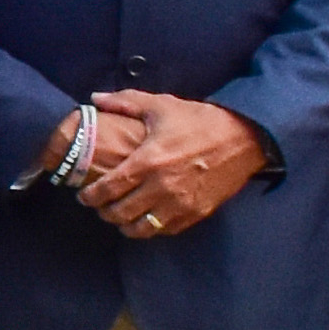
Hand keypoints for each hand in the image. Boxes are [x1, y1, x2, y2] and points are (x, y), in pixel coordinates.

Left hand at [78, 92, 268, 238]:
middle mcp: (161, 187)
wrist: (245, 137)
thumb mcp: (160, 105)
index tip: (83, 194)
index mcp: (147, 161)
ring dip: (125, 224)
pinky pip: (165, 230)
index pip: (107, 189)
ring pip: (141, 228)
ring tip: (120, 216)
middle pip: (120, 213)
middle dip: (104, 211)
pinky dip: (151, 228)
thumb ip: (124, 102)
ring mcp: (180, 204)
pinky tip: (145, 218)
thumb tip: (94, 99)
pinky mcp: (197, 213)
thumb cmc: (199, 120)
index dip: (90, 196)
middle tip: (100, 205)